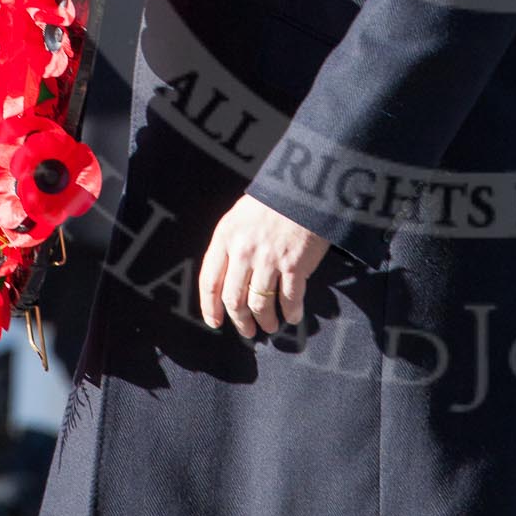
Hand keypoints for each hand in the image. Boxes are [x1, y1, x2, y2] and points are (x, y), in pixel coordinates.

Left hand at [199, 195, 330, 338]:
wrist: (306, 185)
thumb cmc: (273, 199)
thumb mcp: (240, 215)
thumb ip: (230, 244)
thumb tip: (227, 277)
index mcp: (226, 237)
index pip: (210, 281)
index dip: (210, 307)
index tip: (215, 321)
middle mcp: (244, 251)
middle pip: (234, 299)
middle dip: (240, 321)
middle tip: (247, 331)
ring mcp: (269, 260)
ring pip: (260, 304)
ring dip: (265, 320)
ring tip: (270, 326)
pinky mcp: (295, 265)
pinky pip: (290, 299)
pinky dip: (291, 312)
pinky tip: (293, 316)